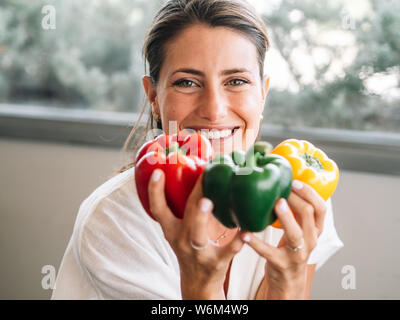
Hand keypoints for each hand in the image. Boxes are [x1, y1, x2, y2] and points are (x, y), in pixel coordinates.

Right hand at [148, 169, 244, 298]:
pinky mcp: (217, 262)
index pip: (158, 210)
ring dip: (201, 218)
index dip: (155, 192)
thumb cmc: (192, 248)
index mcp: (172, 230)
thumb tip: (205, 175)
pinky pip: (227, 251)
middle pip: (182, 218)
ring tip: (208, 202)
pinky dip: (237, 241)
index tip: (157, 172)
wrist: (197, 283)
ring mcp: (199, 252)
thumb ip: (190, 208)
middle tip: (197, 180)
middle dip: (187, 198)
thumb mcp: (182, 231)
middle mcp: (182, 240)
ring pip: (198, 235)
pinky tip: (246, 232)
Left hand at [241, 180, 326, 298]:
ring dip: (285, 217)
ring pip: (295, 233)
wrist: (288, 280)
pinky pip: (268, 252)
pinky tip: (245, 233)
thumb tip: (284, 183)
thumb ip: (297, 212)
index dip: (309, 192)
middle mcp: (310, 240)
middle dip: (295, 198)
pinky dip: (256, 242)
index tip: (294, 181)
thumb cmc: (291, 249)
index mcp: (315, 230)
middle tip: (281, 188)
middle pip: (308, 214)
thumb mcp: (301, 230)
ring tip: (275, 203)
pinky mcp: (281, 264)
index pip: (320, 207)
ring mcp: (297, 254)